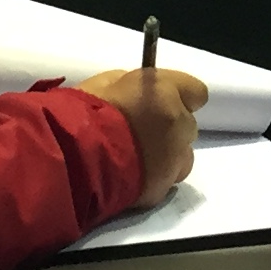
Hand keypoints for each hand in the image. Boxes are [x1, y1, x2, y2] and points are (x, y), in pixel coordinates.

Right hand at [73, 66, 209, 206]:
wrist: (74, 158)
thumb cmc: (83, 113)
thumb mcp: (105, 83)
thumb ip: (133, 86)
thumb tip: (138, 93)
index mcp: (164, 92)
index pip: (196, 92)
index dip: (181, 98)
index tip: (167, 102)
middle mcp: (177, 123)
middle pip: (187, 125)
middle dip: (170, 128)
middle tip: (142, 132)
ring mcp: (173, 158)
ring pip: (183, 156)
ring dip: (168, 155)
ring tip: (139, 159)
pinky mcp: (162, 186)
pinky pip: (166, 180)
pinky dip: (154, 179)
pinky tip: (132, 178)